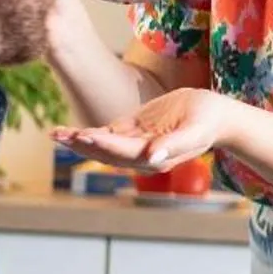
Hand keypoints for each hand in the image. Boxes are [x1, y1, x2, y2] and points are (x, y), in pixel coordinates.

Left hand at [54, 87, 239, 170]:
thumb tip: (154, 156)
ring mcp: (138, 143)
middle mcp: (143, 154)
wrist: (216, 116)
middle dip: (82, 145)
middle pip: (107, 153)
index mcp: (157, 156)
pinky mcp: (135, 131)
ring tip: (56, 134)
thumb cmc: (209, 121)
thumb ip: (175, 145)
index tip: (84, 135)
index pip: (125, 151)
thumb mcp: (196, 131)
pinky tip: (70, 132)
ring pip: (103, 146)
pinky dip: (89, 134)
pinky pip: (108, 135)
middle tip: (59, 136)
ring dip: (79, 141)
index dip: (104, 144)